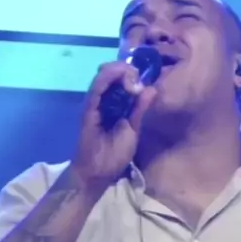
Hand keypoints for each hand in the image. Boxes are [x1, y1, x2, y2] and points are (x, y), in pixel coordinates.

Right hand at [71, 60, 157, 189]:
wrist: (99, 172)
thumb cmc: (115, 154)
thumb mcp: (133, 128)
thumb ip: (140, 109)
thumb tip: (151, 88)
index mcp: (114, 105)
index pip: (120, 81)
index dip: (131, 73)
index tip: (143, 76)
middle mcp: (103, 101)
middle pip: (111, 75)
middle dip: (126, 69)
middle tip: (137, 74)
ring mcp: (94, 104)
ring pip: (103, 77)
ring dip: (118, 70)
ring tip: (131, 73)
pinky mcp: (88, 109)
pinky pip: (96, 89)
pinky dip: (107, 79)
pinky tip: (120, 75)